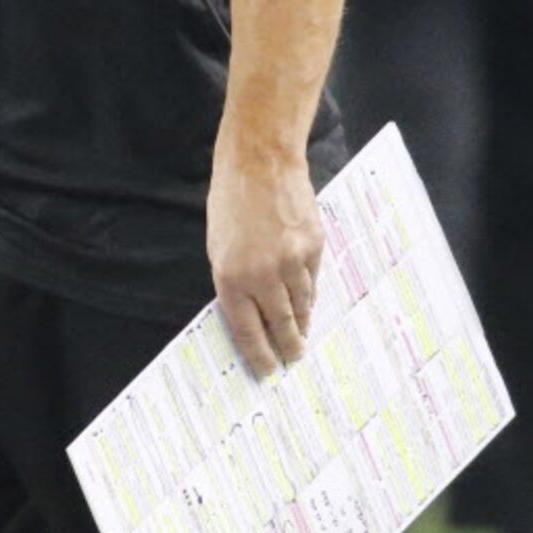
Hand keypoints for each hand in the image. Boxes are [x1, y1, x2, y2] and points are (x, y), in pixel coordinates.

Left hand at [207, 145, 323, 379]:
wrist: (260, 163)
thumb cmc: (231, 202)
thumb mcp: (218, 245)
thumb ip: (234, 280)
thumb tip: (251, 312)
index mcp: (231, 276)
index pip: (247, 330)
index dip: (260, 354)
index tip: (268, 369)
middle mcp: (262, 275)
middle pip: (280, 325)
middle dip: (288, 346)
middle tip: (293, 359)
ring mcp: (292, 263)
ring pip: (302, 306)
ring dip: (301, 323)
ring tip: (301, 335)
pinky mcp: (314, 249)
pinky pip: (313, 282)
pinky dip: (310, 294)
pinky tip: (308, 301)